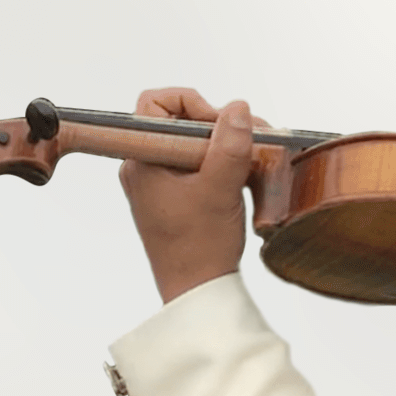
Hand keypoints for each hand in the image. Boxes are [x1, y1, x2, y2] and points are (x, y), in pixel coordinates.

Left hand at [121, 85, 264, 306]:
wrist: (197, 292)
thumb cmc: (199, 248)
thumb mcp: (220, 189)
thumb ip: (229, 145)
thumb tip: (237, 107)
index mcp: (141, 159)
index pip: (155, 104)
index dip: (190, 103)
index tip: (219, 124)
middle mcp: (144, 165)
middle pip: (179, 121)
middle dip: (218, 125)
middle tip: (250, 138)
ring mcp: (157, 181)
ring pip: (191, 143)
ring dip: (224, 145)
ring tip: (254, 157)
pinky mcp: (173, 195)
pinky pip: (195, 164)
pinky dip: (220, 163)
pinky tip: (243, 174)